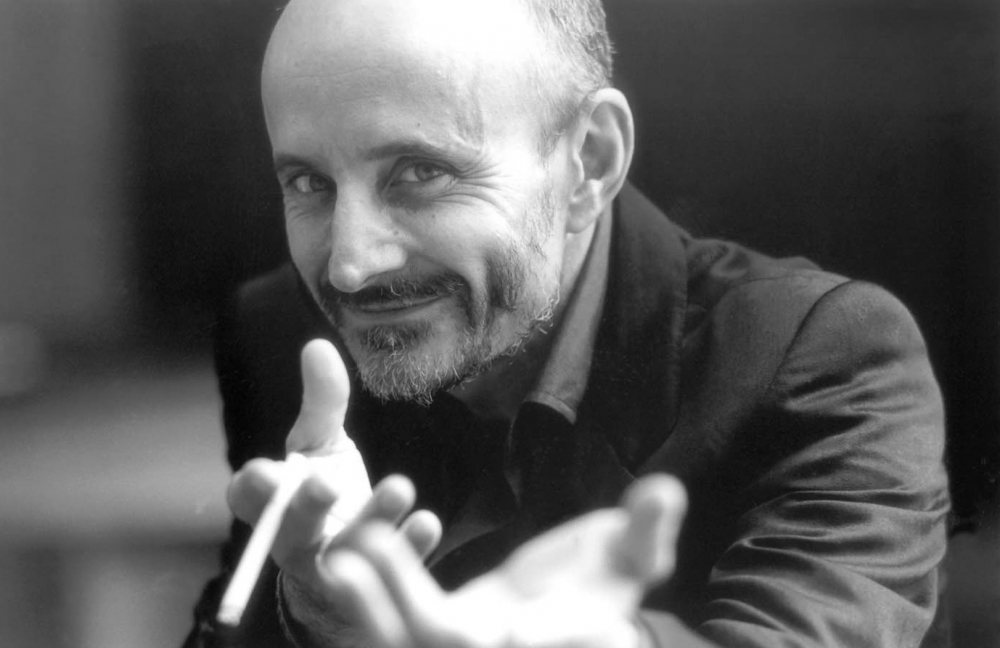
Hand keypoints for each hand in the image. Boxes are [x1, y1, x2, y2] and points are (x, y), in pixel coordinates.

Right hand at [226, 339, 441, 639]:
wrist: (353, 562)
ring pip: (347, 552)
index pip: (250, 499)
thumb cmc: (326, 492)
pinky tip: (428, 521)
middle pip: (293, 531)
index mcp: (274, 505)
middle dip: (306, 507)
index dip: (253, 489)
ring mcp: (337, 567)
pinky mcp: (376, 581)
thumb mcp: (320, 446)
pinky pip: (393, 568)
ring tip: (400, 487)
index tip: (264, 472)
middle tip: (325, 484)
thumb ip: (320, 402)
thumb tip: (318, 345)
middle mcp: (296, 542)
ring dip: (372, 520)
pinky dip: (411, 545)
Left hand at [321, 474, 687, 647]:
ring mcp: (465, 643)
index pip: (537, 638)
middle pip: (450, 643)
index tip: (509, 618)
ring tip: (343, 556)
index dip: (536, 633)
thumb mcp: (631, 557)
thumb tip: (664, 491)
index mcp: (560, 638)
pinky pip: (395, 624)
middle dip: (406, 606)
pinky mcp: (436, 630)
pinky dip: (369, 598)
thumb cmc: (604, 586)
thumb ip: (646, 529)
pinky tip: (343, 556)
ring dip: (372, 605)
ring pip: (410, 641)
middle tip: (363, 559)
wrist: (569, 612)